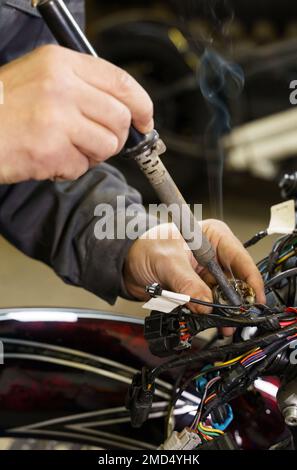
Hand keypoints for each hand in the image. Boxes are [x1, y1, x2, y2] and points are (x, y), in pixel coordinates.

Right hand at [0, 45, 152, 182]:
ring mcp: (56, 119)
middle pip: (119, 118)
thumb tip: (125, 111)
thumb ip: (82, 87)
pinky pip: (82, 166)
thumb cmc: (6, 107)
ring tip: (68, 148)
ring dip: (92, 154)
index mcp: (61, 64)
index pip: (121, 81)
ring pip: (107, 145)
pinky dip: (69, 168)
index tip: (145, 120)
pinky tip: (49, 157)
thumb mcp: (42, 78)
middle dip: (115, 136)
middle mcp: (61, 87)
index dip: (141, 104)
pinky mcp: (50, 150)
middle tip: (96, 141)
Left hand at [124, 221, 264, 334]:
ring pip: (223, 297)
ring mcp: (206, 274)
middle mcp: (214, 255)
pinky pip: (208, 304)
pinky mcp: (196, 289)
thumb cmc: (143, 247)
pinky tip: (208, 322)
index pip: (241, 260)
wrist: (125, 263)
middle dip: (236, 302)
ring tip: (223, 326)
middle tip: (236, 320)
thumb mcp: (167, 262)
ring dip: (222, 312)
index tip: (255, 301)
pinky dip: (209, 314)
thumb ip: (187, 284)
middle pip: (236, 282)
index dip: (251, 282)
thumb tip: (205, 304)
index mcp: (214, 237)